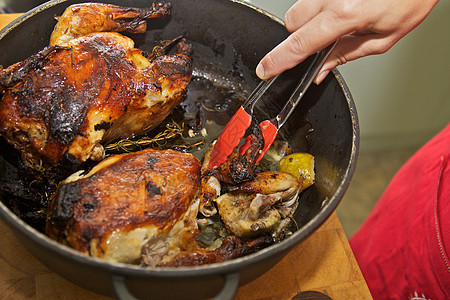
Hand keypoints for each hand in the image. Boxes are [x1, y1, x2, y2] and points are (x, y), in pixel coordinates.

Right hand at [256, 0, 438, 83]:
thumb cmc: (408, 0)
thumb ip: (345, 56)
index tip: (265, 70)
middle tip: (320, 43)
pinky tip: (340, 9)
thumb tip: (321, 72)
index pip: (301, 43)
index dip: (279, 60)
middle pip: (292, 23)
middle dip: (298, 37)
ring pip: (299, 8)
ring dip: (309, 21)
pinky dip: (318, 8)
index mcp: (346, 15)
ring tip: (337, 22)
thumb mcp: (381, 39)